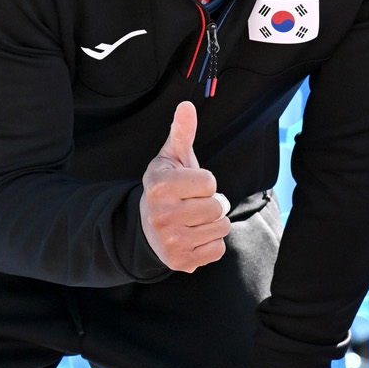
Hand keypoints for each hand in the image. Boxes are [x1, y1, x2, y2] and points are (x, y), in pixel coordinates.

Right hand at [140, 102, 230, 271]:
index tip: (189, 186)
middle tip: (194, 204)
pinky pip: (218, 249)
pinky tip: (194, 236)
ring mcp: (171, 241)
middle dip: (211, 203)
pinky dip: (211, 244)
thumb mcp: (171, 158)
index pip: (209, 181)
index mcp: (159, 187)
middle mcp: (162, 215)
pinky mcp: (181, 261)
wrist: (147, 227)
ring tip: (195, 220)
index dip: (205, 182)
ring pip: (221, 227)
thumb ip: (182, 132)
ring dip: (213, 223)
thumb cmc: (167, 188)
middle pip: (217, 206)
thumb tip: (187, 106)